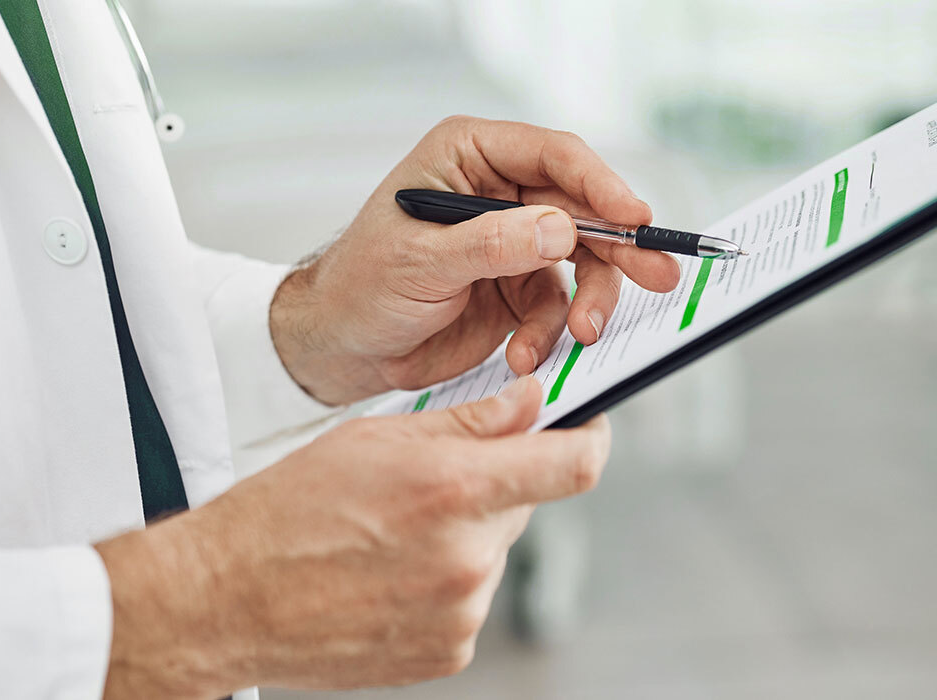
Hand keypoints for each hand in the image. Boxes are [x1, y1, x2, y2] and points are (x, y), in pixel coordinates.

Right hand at [96, 377, 609, 697]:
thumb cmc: (286, 510)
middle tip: (432, 480)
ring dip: (465, 534)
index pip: (572, 466)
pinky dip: (446, 578)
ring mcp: (461, 613)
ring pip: (494, 552)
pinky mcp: (448, 652)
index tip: (586, 428)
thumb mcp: (376, 437)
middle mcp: (467, 559)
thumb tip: (532, 404)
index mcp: (453, 491)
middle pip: (525, 505)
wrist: (228, 597)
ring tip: (394, 532)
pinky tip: (392, 570)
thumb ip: (470, 422)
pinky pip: (471, 598)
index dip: (591, 439)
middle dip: (494, 485)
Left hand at [270, 115, 680, 403]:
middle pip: (581, 210)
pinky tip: (524, 356)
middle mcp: (498, 195)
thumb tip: (561, 230)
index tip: (635, 217)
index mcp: (469, 158)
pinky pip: (556, 309)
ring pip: (580, 264)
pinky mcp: (516, 291)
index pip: (552, 156)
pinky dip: (550, 335)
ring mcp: (512, 244)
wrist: (343, 346)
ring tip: (581, 335)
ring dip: (586, 303)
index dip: (600, 184)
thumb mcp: (420, 261)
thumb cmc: (361, 286)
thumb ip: (490, 244)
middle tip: (660, 275)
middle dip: (618, 247)